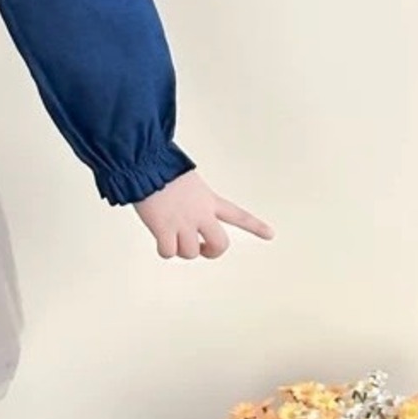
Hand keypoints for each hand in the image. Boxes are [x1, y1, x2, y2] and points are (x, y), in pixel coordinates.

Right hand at [132, 170, 273, 259]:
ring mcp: (183, 223)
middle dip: (211, 252)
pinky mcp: (164, 229)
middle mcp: (200, 214)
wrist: (147, 166)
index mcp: (209, 200)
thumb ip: (192, 198)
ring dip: (180, 249)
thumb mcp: (188, 181)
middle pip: (220, 244)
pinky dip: (163, 250)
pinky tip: (159, 239)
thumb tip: (180, 216)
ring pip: (190, 253)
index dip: (255, 226)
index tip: (270, 234)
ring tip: (169, 236)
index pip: (238, 215)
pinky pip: (168, 253)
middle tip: (201, 249)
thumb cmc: (161, 168)